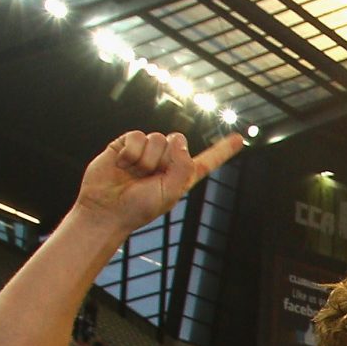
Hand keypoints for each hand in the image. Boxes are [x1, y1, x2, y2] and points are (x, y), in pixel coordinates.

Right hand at [73, 129, 243, 233]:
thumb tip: (178, 139)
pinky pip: (137, 136)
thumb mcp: (171, 192)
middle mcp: (165, 162)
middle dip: (164, 158)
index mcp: (181, 176)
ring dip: (146, 158)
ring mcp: (145, 152)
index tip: (240, 138)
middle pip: (176, 140)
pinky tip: (123, 164)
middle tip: (148, 176)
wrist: (106, 209)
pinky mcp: (125, 145)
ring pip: (157, 138)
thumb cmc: (138, 207)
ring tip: (134, 173)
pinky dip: (132, 151)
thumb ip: (182, 166)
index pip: (206, 161)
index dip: (222, 150)